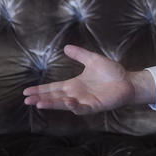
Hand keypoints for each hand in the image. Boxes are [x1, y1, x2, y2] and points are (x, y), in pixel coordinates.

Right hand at [22, 45, 155, 114]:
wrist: (129, 81)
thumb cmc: (112, 72)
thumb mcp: (93, 60)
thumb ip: (80, 54)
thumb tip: (66, 47)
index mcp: (74, 85)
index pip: (53, 88)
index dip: (40, 90)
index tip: (26, 91)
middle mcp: (76, 94)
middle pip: (54, 97)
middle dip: (40, 98)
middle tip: (26, 100)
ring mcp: (84, 101)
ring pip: (64, 104)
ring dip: (52, 104)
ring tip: (39, 103)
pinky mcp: (94, 106)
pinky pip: (82, 108)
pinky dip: (74, 106)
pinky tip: (67, 102)